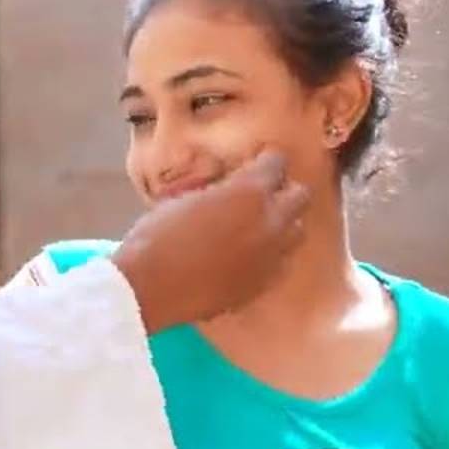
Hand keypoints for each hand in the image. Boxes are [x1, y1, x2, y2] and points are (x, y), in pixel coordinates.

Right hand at [111, 150, 309, 332]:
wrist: (148, 288)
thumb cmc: (155, 236)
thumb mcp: (185, 197)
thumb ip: (219, 191)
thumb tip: (229, 190)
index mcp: (249, 192)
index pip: (276, 163)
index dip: (265, 160)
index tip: (256, 162)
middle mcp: (271, 222)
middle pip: (300, 196)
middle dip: (283, 191)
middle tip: (261, 195)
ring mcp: (270, 257)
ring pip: (296, 233)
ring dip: (282, 225)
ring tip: (258, 228)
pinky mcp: (262, 285)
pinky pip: (278, 264)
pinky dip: (268, 256)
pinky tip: (246, 258)